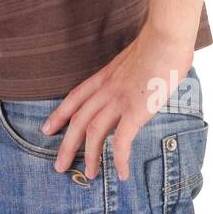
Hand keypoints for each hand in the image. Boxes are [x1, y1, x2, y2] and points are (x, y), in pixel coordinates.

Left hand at [41, 24, 195, 180]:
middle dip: (66, 146)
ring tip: (89, 175)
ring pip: (93, 133)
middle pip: (77, 121)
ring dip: (90, 157)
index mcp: (104, 77)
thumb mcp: (133, 59)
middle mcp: (105, 90)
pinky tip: (122, 174)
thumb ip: (129, 74)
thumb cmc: (158, 44)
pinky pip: (122, 142)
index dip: (58, 115)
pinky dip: (120, 160)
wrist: (165, 38)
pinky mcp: (135, 111)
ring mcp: (118, 101)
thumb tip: (137, 82)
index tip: (47, 129)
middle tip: (59, 166)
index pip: (74, 98)